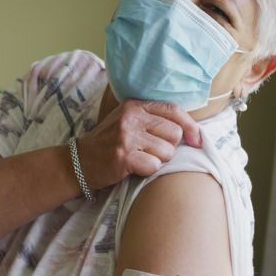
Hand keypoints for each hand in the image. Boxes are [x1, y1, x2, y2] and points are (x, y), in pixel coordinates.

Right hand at [76, 99, 202, 188]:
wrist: (79, 162)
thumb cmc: (111, 144)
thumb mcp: (129, 122)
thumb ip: (156, 121)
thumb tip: (196, 134)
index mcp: (134, 105)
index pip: (173, 110)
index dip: (190, 126)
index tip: (197, 140)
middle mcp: (130, 117)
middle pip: (175, 133)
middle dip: (168, 147)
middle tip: (150, 151)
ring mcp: (126, 136)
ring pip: (167, 152)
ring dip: (158, 161)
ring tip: (140, 159)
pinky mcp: (123, 156)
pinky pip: (154, 166)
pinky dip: (147, 171)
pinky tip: (133, 168)